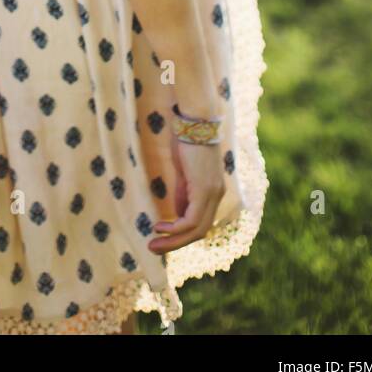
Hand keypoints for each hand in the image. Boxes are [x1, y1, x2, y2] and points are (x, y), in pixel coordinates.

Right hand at [147, 129, 224, 253]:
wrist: (195, 121)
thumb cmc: (187, 141)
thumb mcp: (183, 172)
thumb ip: (183, 192)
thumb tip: (177, 213)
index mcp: (213, 192)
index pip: (200, 223)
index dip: (182, 235)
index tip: (162, 237)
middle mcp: (217, 196)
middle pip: (200, 232)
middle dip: (176, 244)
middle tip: (154, 249)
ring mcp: (213, 194)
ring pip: (197, 230)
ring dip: (174, 241)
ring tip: (154, 244)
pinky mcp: (204, 189)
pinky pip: (191, 219)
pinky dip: (176, 228)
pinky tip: (160, 227)